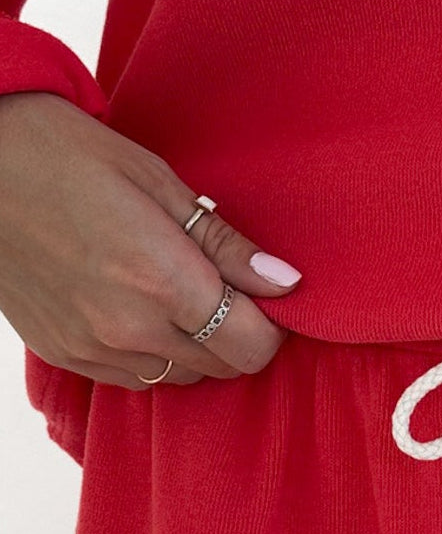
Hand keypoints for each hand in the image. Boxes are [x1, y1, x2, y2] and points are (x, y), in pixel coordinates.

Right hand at [0, 91, 301, 389]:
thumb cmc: (70, 155)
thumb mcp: (160, 184)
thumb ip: (226, 245)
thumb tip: (285, 283)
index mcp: (162, 281)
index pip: (253, 347)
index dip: (273, 326)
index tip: (268, 297)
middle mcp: (129, 329)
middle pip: (223, 368)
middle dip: (238, 335)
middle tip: (225, 288)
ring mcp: (91, 348)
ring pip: (179, 378)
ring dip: (195, 348)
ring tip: (177, 294)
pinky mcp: (63, 354)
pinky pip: (132, 378)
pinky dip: (150, 353)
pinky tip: (137, 307)